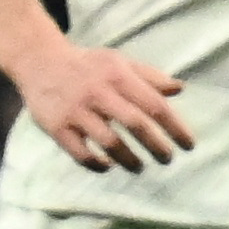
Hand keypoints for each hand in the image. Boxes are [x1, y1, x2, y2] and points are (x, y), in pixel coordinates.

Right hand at [15, 36, 193, 171]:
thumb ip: (150, 76)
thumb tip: (180, 89)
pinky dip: (97, 164)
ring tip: (139, 167)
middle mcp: (98, 93)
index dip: (175, 128)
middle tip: (168, 159)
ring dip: (129, 160)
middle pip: (135, 124)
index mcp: (118, 76)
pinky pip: (81, 153)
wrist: (39, 62)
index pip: (154, 105)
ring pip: (110, 143)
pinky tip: (108, 167)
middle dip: (157, 146)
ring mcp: (76, 111)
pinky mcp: (57, 127)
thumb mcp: (119, 62)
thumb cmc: (88, 65)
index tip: (188, 145)